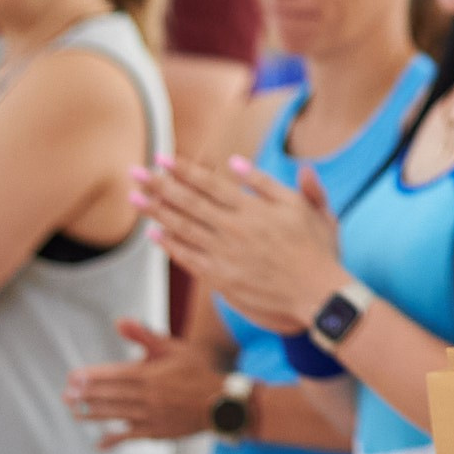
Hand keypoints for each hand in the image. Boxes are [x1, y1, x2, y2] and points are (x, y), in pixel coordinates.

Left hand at [64, 319, 226, 447]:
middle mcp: (148, 396)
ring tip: (74, 413)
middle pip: (111, 395)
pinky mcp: (156, 432)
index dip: (92, 377)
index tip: (73, 377)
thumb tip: (120, 321)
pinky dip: (114, 440)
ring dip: (93, 414)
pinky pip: (130, 437)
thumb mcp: (173, 348)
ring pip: (116, 415)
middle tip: (66, 395)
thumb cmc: (196, 372)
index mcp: (150, 374)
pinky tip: (99, 443)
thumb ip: (144, 336)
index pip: (114, 375)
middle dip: (86, 396)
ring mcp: (151, 416)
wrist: (221, 403)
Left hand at [137, 154, 344, 333]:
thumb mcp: (306, 206)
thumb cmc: (317, 250)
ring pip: (183, 229)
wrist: (319, 295)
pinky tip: (154, 234)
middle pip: (188, 203)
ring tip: (134, 198)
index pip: (210, 184)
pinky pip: (189, 259)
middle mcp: (234, 229)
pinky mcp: (223, 279)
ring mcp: (226, 255)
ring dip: (156, 212)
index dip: (183, 170)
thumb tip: (236, 162)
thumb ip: (269, 183)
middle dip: (158, 186)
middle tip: (134, 172)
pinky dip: (170, 246)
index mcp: (253, 209)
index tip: (161, 158)